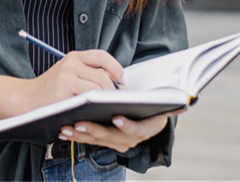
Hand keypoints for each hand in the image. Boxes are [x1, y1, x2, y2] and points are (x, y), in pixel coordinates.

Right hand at [25, 50, 124, 110]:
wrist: (25, 100)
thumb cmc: (50, 92)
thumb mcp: (68, 75)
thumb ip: (87, 74)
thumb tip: (116, 84)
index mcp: (74, 57)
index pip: (102, 56)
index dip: (116, 68)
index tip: (122, 81)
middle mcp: (71, 62)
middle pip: (104, 74)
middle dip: (114, 90)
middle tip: (115, 101)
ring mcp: (67, 75)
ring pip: (99, 86)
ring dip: (105, 99)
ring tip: (106, 107)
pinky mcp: (64, 88)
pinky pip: (89, 97)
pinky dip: (95, 105)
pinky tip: (94, 111)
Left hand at [59, 108, 185, 152]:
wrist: (143, 109)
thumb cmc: (147, 98)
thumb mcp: (154, 97)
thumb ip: (154, 97)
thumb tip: (175, 101)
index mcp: (148, 126)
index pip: (138, 130)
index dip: (127, 126)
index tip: (115, 118)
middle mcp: (133, 137)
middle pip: (113, 137)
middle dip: (96, 130)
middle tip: (80, 123)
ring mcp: (118, 141)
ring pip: (98, 140)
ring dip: (81, 134)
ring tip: (67, 126)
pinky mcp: (104, 140)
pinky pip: (89, 140)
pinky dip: (77, 135)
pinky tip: (64, 129)